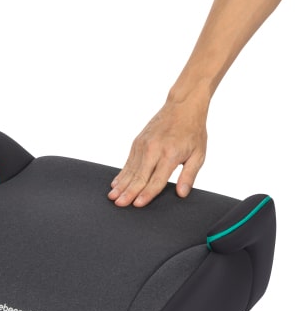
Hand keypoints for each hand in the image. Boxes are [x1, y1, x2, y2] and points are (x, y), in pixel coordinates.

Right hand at [107, 92, 208, 206]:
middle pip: (139, 176)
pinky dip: (121, 174)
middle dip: (129, 192)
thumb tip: (182, 194)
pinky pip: (128, 162)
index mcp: (170, 154)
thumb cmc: (192, 131)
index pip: (156, 179)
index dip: (147, 193)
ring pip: (130, 170)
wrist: (182, 106)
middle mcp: (154, 149)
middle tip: (119, 204)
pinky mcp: (137, 142)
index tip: (137, 204)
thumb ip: (189, 175)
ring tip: (113, 197)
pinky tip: (115, 184)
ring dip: (121, 185)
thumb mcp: (199, 154)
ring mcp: (143, 145)